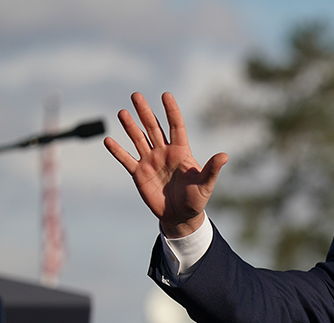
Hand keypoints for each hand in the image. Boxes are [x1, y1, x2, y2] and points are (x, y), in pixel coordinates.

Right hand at [104, 92, 227, 236]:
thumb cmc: (196, 200)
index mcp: (181, 152)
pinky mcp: (139, 174)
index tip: (165, 95)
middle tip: (136, 95)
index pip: (176, 126)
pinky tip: (108, 140)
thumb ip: (212, 170)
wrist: (180, 216)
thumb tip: (225, 156)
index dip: (171, 111)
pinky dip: (118, 151)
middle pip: (153, 128)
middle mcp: (164, 152)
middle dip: (145, 112)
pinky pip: (127, 160)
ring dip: (130, 126)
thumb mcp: (205, 185)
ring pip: (139, 139)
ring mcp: (150, 161)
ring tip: (122, 113)